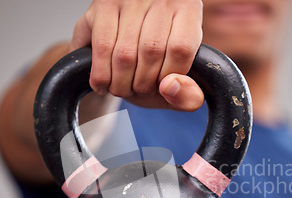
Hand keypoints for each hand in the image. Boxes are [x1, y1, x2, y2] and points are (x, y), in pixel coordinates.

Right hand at [70, 0, 204, 111]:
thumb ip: (189, 96)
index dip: (168, 77)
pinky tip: (104, 84)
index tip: (161, 87)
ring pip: (125, 53)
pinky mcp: (103, 5)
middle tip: (139, 90)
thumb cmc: (157, 68)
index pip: (181, 48)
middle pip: (151, 51)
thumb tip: (170, 87)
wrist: (124, 49)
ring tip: (123, 89)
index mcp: (188, 8)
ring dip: (121, 83)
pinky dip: (102, 75)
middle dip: (143, 84)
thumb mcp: (180, 83)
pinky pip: (102, 48)